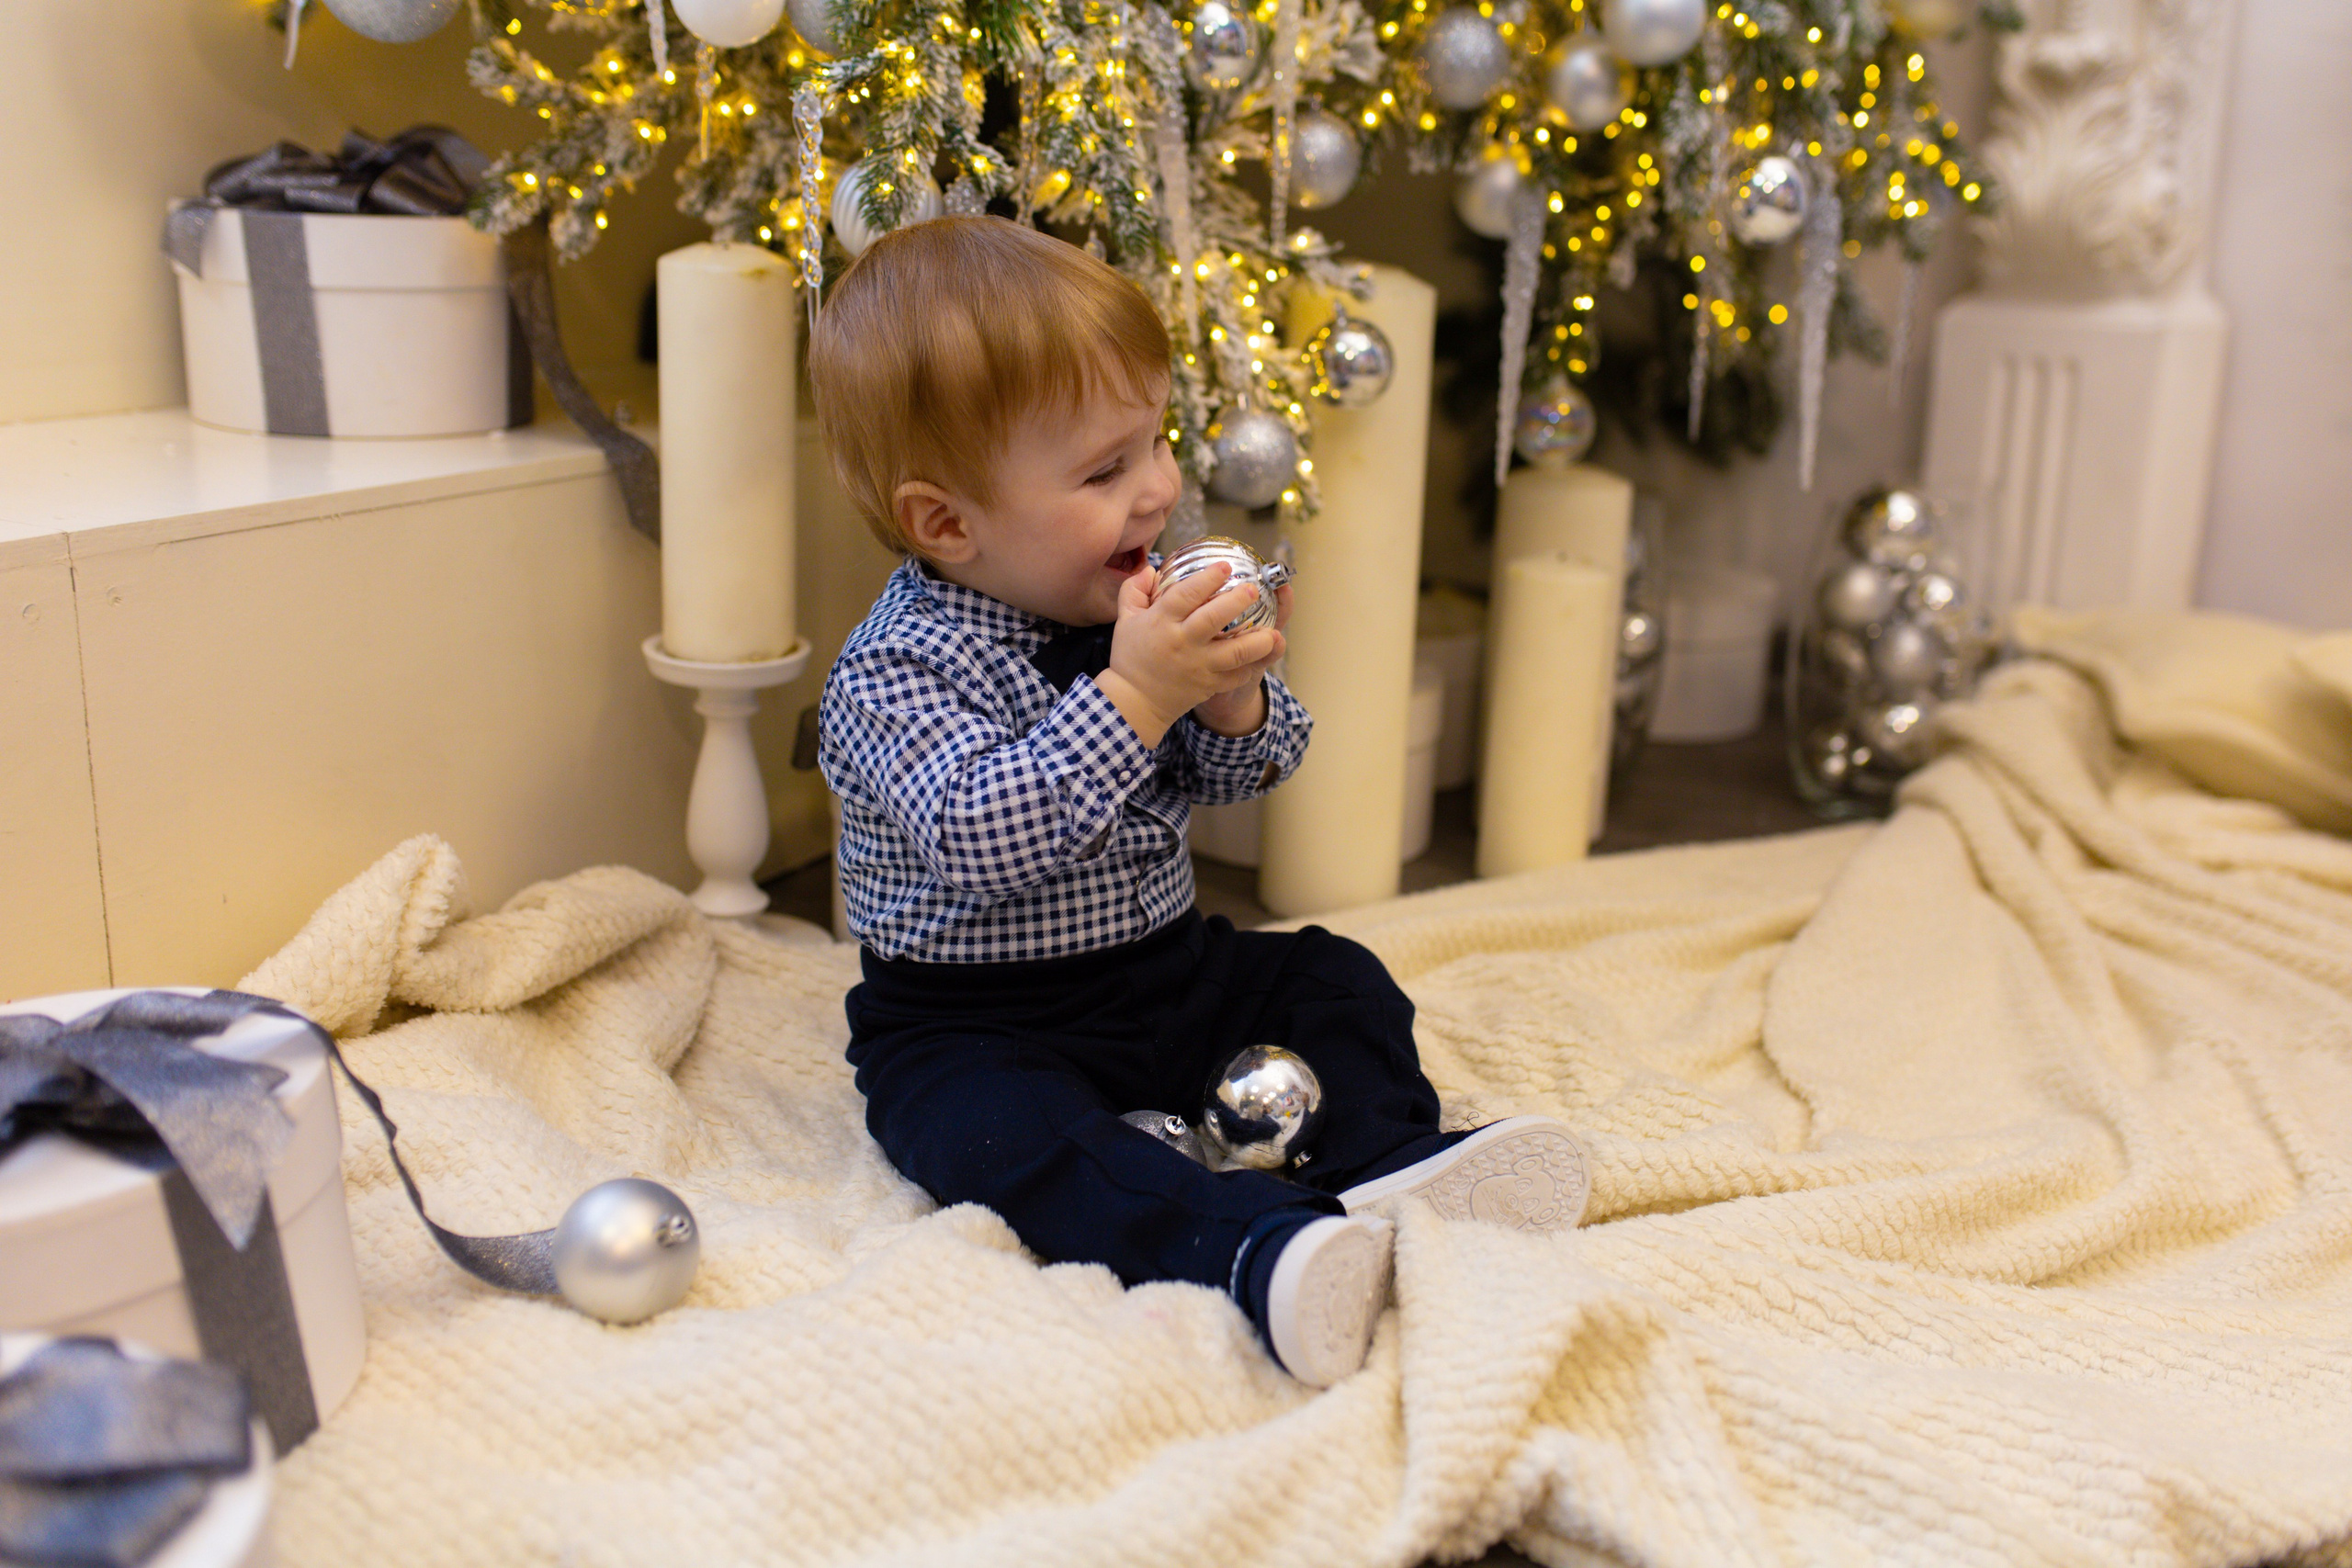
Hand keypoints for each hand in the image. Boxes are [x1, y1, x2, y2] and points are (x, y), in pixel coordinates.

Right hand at [1095, 563, 1284, 746]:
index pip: (1185, 595)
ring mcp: (1197, 666)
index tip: (1225, 566)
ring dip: (1257, 641)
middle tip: (1253, 590)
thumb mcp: (1125, 620)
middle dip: (1237, 601)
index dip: (1207, 579)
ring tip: (1273, 631)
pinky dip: (1250, 666)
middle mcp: (1182, 642)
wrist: (1135, 702)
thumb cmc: (1131, 657)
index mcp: (1161, 622)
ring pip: (1235, 652)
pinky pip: (1235, 675)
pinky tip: (1259, 654)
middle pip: (1214, 618)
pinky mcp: (1208, 685)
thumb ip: (1134, 590)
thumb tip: (1149, 569)